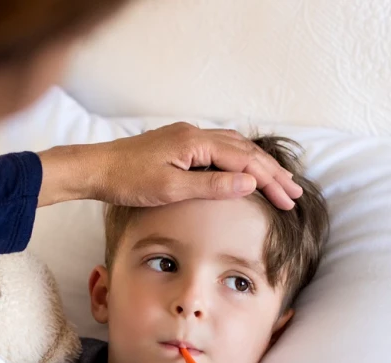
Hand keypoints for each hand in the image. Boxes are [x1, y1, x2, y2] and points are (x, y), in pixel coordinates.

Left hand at [38, 123, 301, 210]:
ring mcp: (186, 136)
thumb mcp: (171, 189)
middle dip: (272, 173)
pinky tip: (241, 168)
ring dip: (257, 164)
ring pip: (233, 147)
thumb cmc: (128, 181)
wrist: (96, 168)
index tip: (288, 200)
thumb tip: (250, 183)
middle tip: (294, 193)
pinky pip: (218, 147)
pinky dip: (237, 159)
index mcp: (196, 143)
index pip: (245, 161)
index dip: (270, 181)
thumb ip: (212, 186)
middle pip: (245, 150)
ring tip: (277, 181)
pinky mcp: (177, 143)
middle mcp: (195, 133)